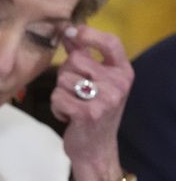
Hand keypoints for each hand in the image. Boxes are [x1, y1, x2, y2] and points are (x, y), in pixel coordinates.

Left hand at [50, 24, 131, 180]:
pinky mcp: (88, 114)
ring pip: (63, 79)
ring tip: (74, 105)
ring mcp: (106, 99)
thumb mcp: (96, 82)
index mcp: (124, 72)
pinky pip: (57, 97)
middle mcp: (119, 84)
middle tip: (75, 91)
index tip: (71, 31)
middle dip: (65, 73)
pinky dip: (57, 107)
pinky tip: (69, 116)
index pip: (111, 42)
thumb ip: (83, 56)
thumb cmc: (93, 111)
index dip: (89, 33)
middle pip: (75, 60)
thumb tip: (68, 30)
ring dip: (60, 92)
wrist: (96, 149)